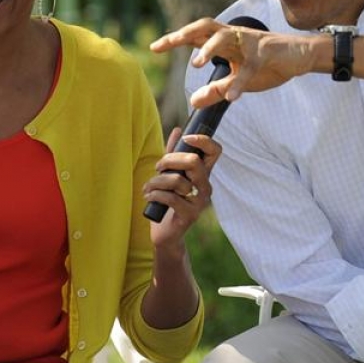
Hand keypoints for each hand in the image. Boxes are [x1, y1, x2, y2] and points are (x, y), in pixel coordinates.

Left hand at [143, 128, 221, 248]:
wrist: (165, 233)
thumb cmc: (167, 202)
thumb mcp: (169, 175)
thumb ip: (173, 154)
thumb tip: (178, 129)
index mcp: (202, 174)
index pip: (215, 151)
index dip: (203, 140)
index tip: (185, 138)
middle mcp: (205, 186)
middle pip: (194, 161)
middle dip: (169, 160)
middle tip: (158, 168)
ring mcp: (200, 201)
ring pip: (177, 180)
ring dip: (156, 181)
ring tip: (148, 187)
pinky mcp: (190, 215)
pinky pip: (170, 198)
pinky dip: (155, 194)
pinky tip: (148, 197)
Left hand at [150, 18, 314, 107]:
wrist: (300, 56)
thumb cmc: (268, 64)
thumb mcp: (238, 80)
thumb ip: (217, 90)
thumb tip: (193, 101)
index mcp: (225, 41)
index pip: (195, 35)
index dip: (174, 39)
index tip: (154, 48)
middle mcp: (234, 37)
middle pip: (204, 26)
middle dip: (184, 33)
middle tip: (166, 44)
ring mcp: (250, 43)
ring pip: (225, 39)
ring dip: (209, 49)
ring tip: (195, 64)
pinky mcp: (266, 54)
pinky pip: (250, 68)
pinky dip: (240, 82)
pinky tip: (232, 98)